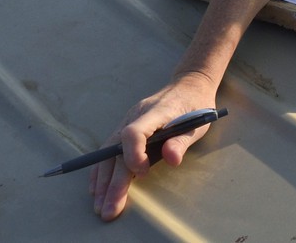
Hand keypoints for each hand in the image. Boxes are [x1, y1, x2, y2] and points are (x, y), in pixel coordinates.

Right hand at [89, 72, 218, 221]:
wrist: (189, 85)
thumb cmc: (196, 105)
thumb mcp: (199, 122)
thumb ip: (182, 140)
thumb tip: (172, 160)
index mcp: (156, 111)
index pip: (134, 132)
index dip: (134, 155)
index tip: (142, 173)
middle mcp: (136, 115)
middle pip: (117, 150)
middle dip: (112, 182)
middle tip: (109, 209)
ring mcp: (128, 120)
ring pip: (108, 152)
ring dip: (102, 180)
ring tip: (99, 205)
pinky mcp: (125, 127)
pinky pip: (108, 150)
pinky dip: (101, 169)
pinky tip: (96, 187)